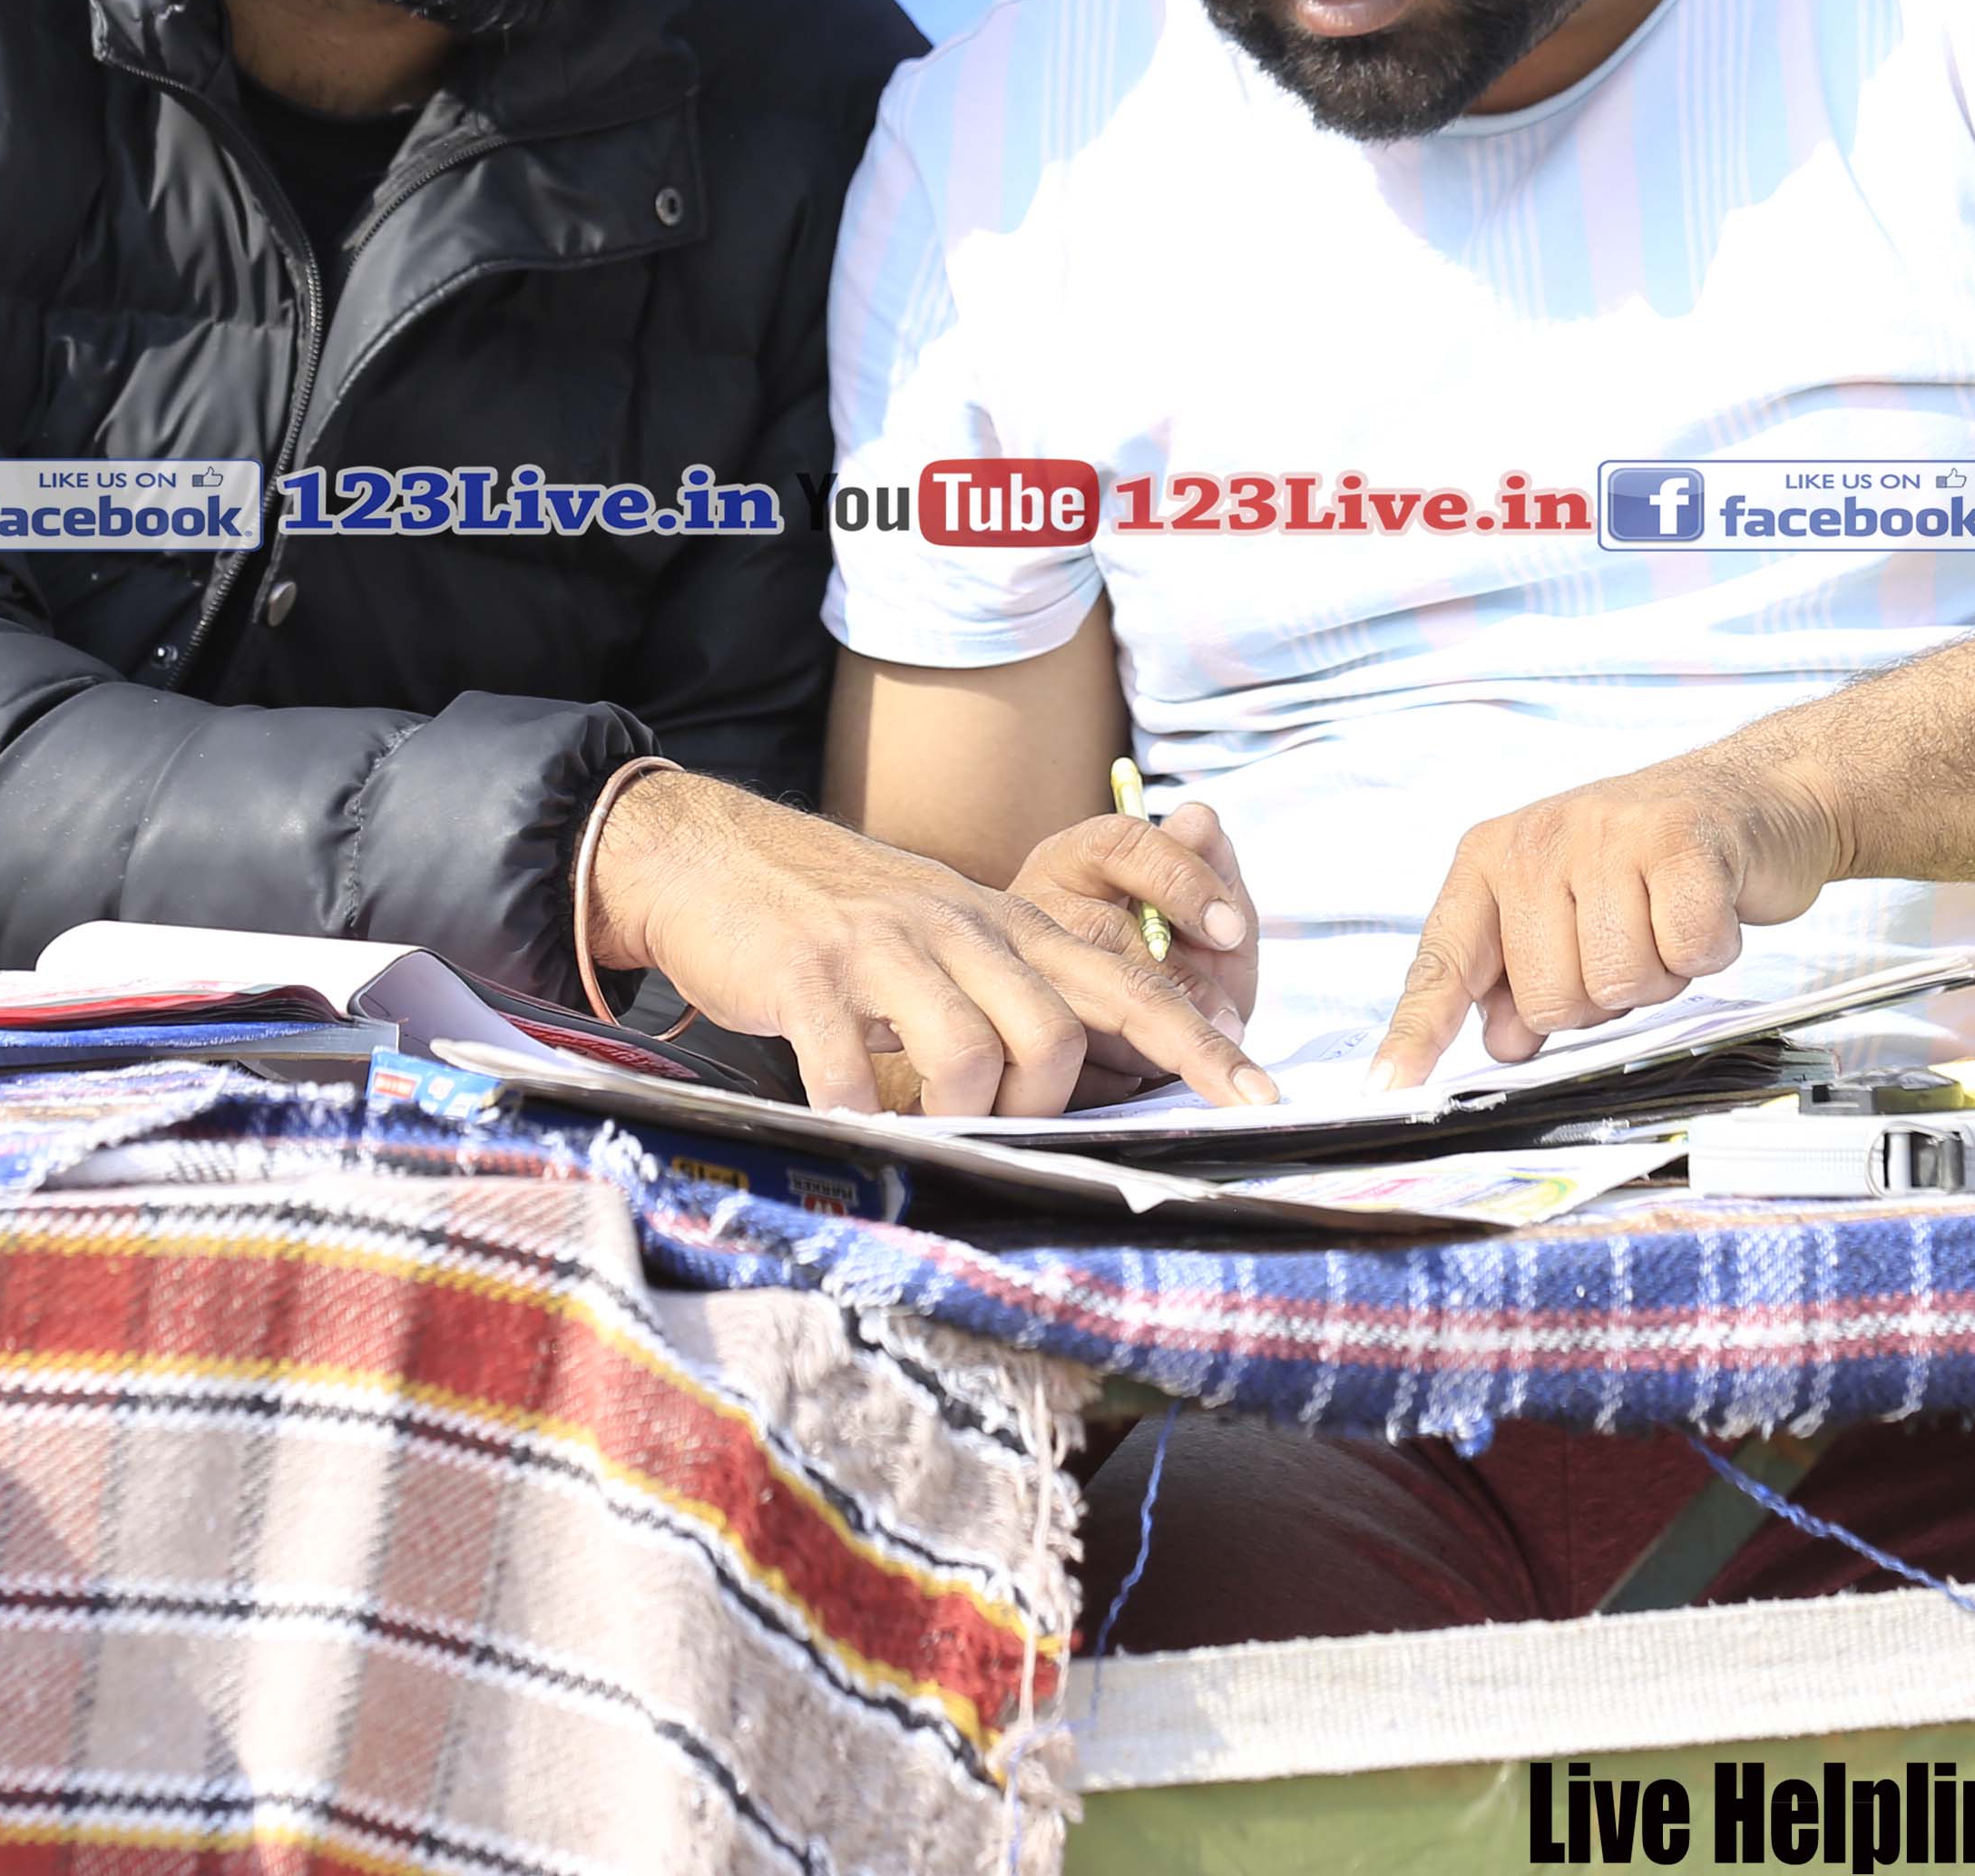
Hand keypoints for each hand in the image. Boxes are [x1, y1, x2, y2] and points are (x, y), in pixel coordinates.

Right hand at [587, 767, 1278, 1114]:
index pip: (1126, 983)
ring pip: (970, 1055)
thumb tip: (1075, 1082)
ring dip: (952, 1112)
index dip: (1197, 1042)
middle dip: (1037, 1104)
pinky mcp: (809, 973)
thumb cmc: (839, 917)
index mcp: (1005, 925)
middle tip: (991, 1120)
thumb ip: (1011, 991)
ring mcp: (884, 947)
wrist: (713, 853)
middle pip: (1054, 1036)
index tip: (1261, 1096)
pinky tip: (842, 1108)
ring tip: (914, 1115)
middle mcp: (960, 928)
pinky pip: (853, 1066)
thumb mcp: (943, 934)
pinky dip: (856, 1106)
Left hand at [1367, 746, 1841, 1086]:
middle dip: (1603, 998)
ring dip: (1659, 974)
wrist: (1751, 795)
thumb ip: (1525, 977)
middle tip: (1632, 937)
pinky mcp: (1680, 841)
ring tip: (1666, 920)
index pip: (1444, 963)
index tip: (1385, 1092)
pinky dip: (1709, 950)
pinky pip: (1685, 951)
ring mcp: (1607, 834)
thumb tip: (1501, 1042)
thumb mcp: (1569, 912)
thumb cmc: (1650, 865)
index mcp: (1491, 860)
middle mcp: (1537, 841)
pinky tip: (1708, 906)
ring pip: (1617, 983)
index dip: (1417, 1033)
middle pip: (1549, 1001)